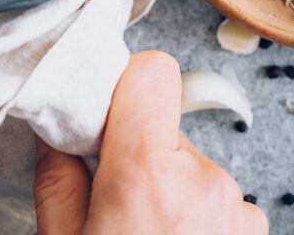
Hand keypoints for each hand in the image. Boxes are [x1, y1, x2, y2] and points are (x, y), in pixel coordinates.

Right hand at [34, 51, 267, 234]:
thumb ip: (58, 172)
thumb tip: (59, 129)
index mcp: (148, 169)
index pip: (153, 72)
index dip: (125, 86)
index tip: (106, 114)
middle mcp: (203, 180)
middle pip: (165, 128)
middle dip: (140, 155)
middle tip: (115, 206)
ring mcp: (235, 211)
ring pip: (190, 168)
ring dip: (170, 192)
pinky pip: (217, 202)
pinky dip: (194, 220)